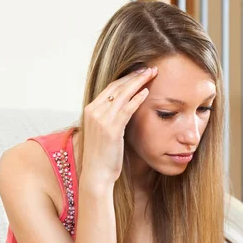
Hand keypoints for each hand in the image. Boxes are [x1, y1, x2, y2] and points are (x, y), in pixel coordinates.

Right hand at [82, 66, 157, 183]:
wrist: (96, 174)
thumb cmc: (102, 157)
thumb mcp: (103, 134)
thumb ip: (110, 120)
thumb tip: (123, 112)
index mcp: (90, 111)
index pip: (110, 88)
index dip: (125, 79)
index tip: (138, 72)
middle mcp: (94, 112)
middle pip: (116, 87)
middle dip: (134, 76)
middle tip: (149, 68)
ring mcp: (101, 120)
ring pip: (122, 95)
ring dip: (138, 82)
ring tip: (152, 74)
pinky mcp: (111, 129)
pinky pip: (126, 110)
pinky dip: (136, 99)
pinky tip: (146, 92)